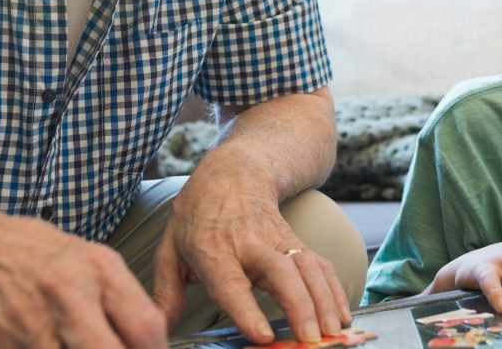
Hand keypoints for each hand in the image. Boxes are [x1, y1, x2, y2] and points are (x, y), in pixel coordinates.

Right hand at [0, 214, 167, 348]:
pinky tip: (48, 343)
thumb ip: (122, 302)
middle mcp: (67, 291)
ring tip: (73, 342)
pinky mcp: (0, 341)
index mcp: (98, 268)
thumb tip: (150, 343)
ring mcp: (31, 319)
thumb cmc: (36, 255)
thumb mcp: (91, 262)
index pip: (145, 327)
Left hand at [151, 176, 350, 344]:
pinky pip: (321, 265)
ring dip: (324, 300)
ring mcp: (278, 240)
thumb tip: (160, 329)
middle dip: (299, 306)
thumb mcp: (170, 247)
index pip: (230, 283)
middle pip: (280, 272)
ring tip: (332, 331)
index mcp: (212, 249)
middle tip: (311, 338)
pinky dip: (335, 290)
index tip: (263, 335)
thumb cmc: (198, 213)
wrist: (234, 170)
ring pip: (307, 267)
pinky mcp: (298, 241)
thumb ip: (165, 292)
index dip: (246, 309)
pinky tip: (341, 314)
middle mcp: (249, 244)